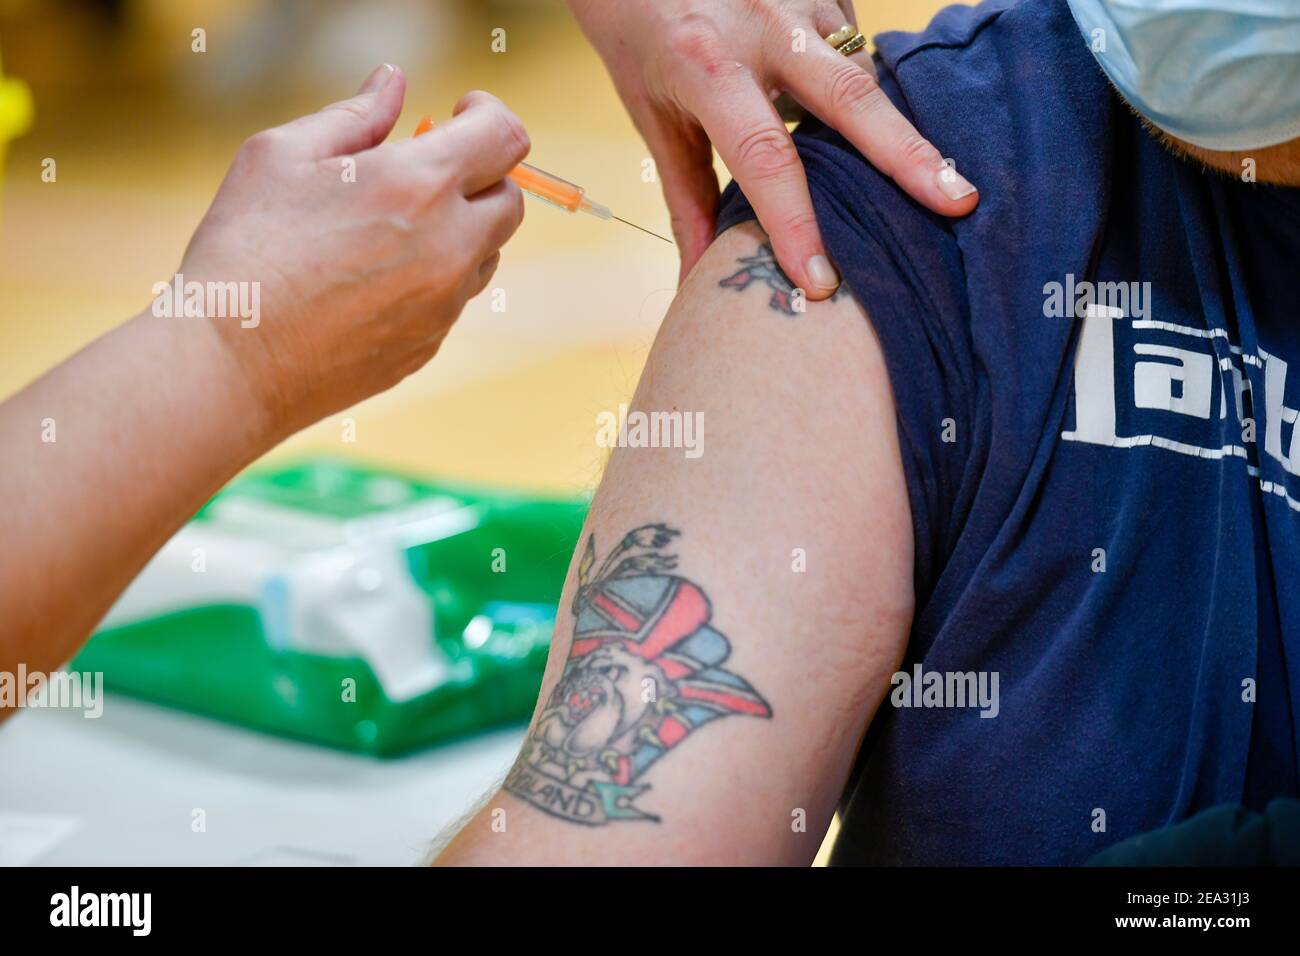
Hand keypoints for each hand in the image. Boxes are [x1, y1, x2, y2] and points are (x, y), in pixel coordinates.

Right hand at [180, 66, 528, 436]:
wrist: (231, 361)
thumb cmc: (247, 248)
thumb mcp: (284, 154)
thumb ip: (354, 114)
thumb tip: (394, 84)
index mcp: (420, 185)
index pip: (506, 138)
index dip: (489, 117)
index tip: (461, 114)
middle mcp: (450, 247)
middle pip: (509, 201)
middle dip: (480, 177)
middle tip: (424, 172)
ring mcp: (444, 304)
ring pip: (485, 256)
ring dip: (459, 231)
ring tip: (387, 229)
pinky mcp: (429, 346)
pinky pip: (451, 301)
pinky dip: (430, 280)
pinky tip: (368, 280)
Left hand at [568, 0, 978, 294]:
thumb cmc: (638, 36)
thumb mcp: (653, 116)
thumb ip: (686, 197)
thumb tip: (700, 280)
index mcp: (705, 67)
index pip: (763, 157)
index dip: (794, 224)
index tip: (820, 282)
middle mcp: (760, 25)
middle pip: (850, 98)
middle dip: (908, 155)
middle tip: (958, 202)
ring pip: (861, 73)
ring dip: (884, 129)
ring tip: (924, 179)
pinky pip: (857, 46)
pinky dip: (861, 89)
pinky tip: (860, 119)